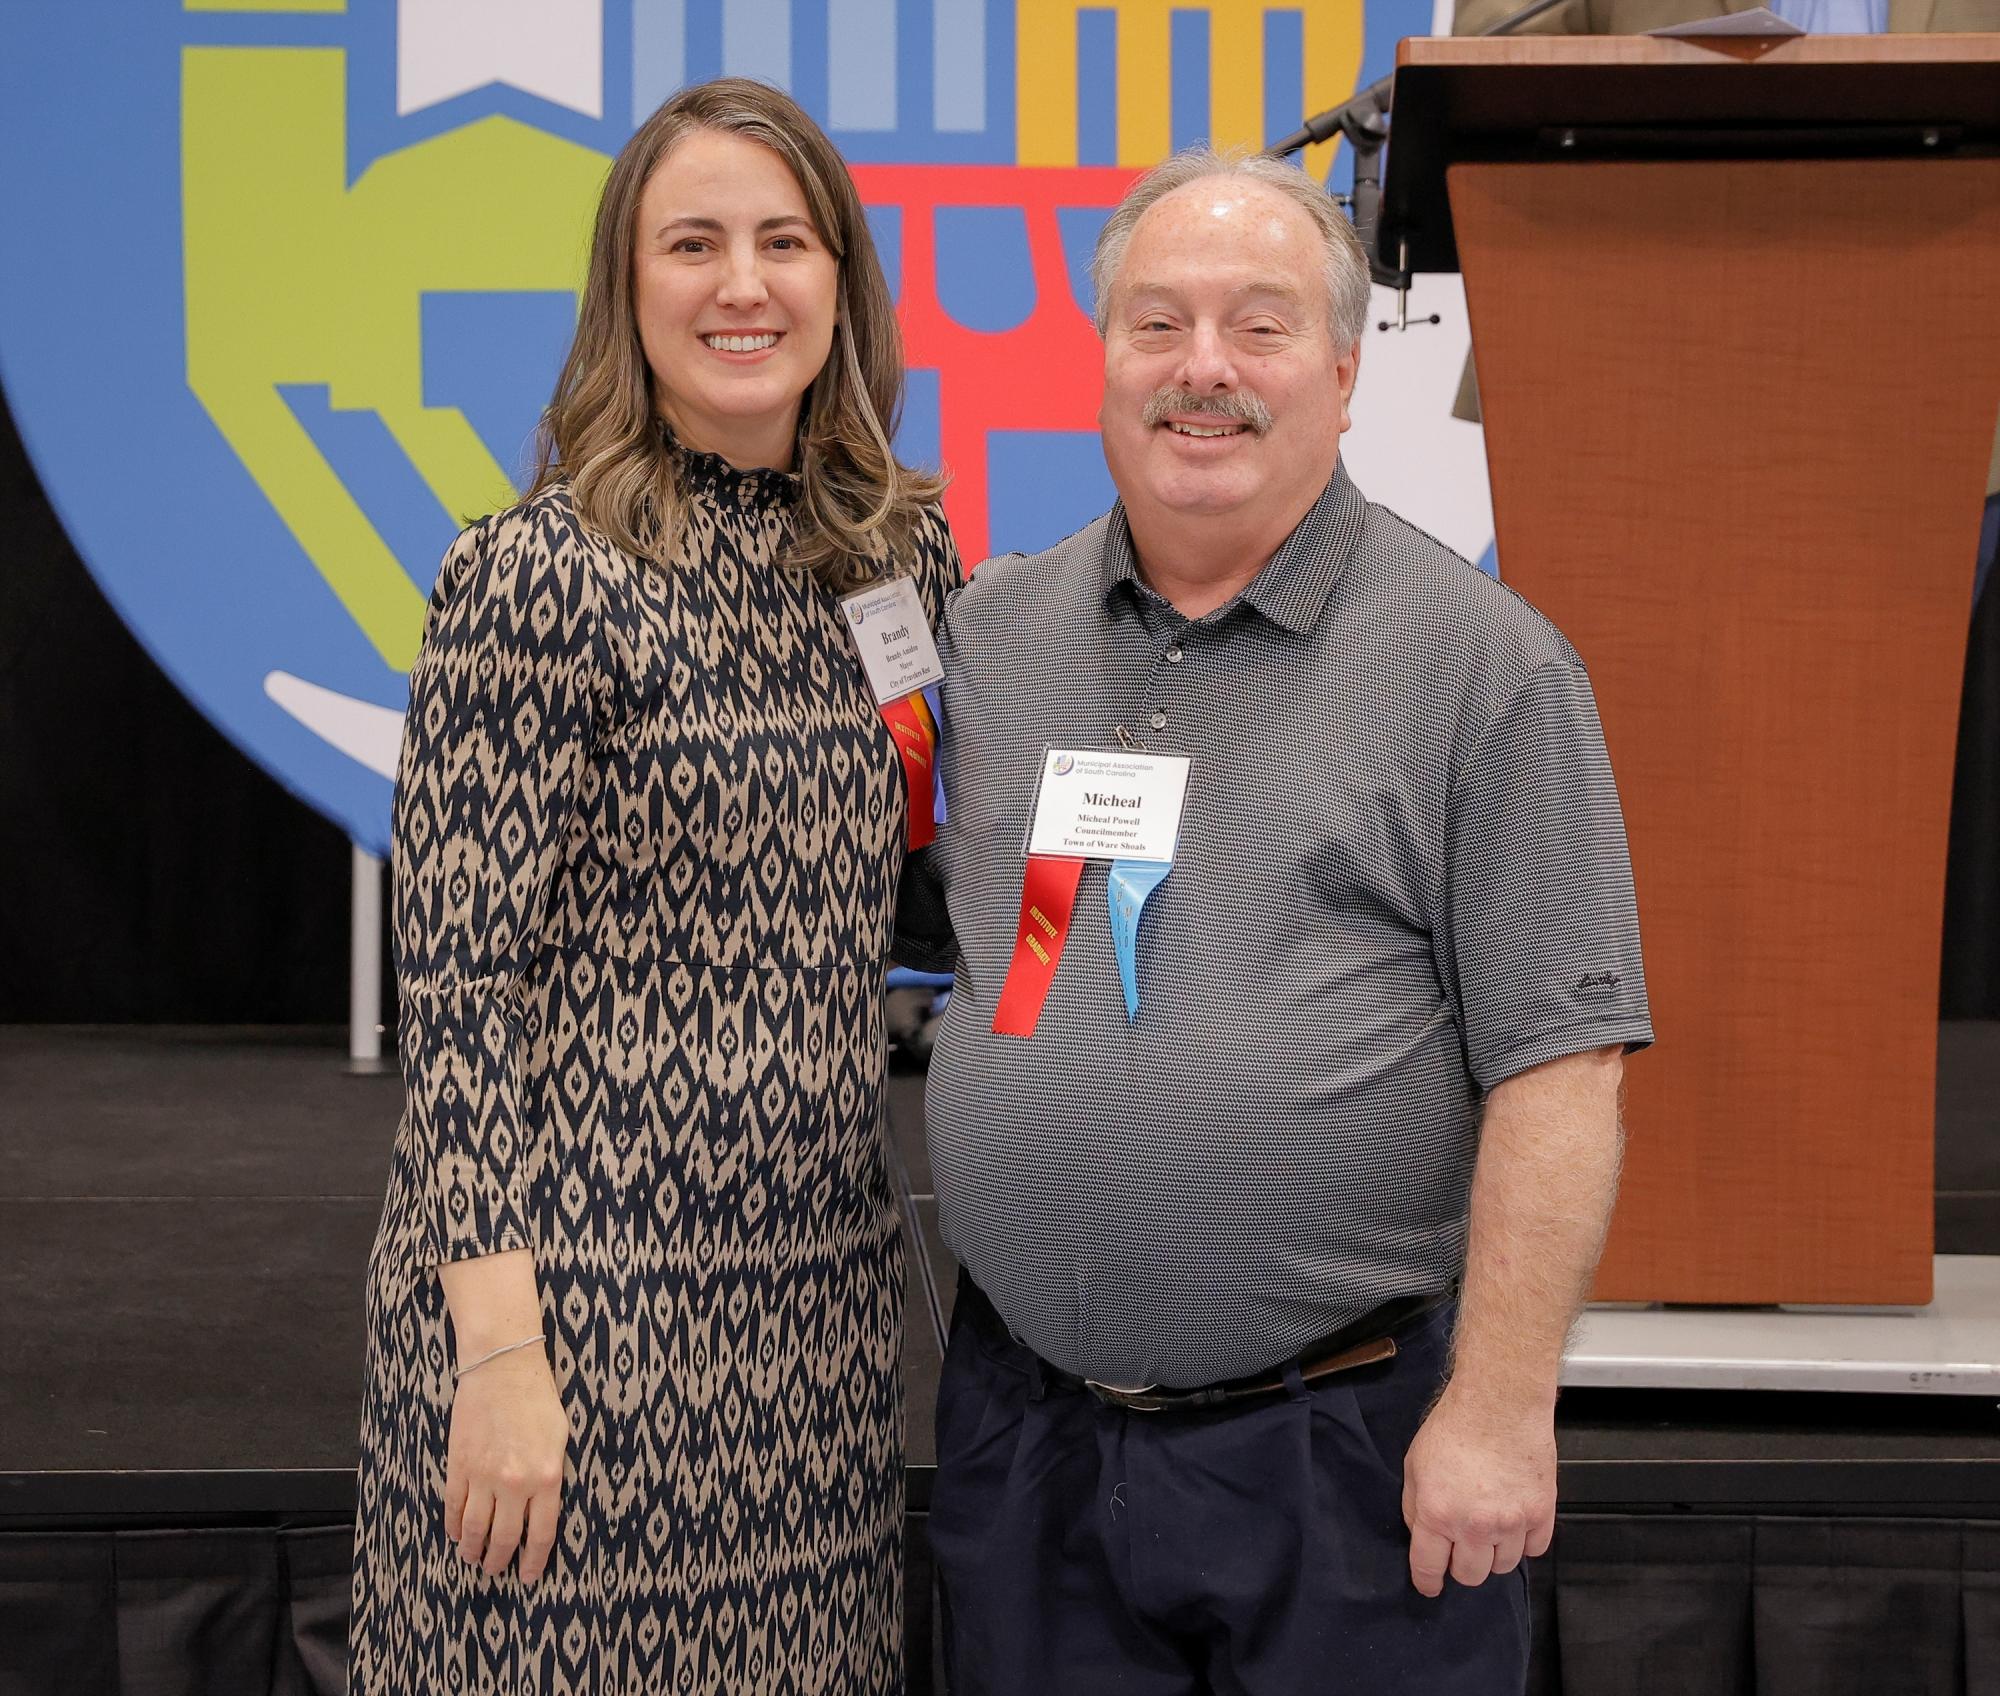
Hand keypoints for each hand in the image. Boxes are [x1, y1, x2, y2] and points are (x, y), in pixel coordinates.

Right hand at [443, 1346, 567, 1584]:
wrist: (502, 1368)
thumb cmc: (538, 1400)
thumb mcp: (560, 1439)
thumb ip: (552, 1477)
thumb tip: (543, 1508)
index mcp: (547, 1478)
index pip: (540, 1534)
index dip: (533, 1562)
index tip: (528, 1578)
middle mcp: (515, 1484)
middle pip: (505, 1538)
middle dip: (499, 1560)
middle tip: (495, 1571)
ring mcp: (484, 1477)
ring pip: (475, 1529)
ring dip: (473, 1550)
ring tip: (473, 1559)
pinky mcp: (459, 1466)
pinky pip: (454, 1507)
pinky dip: (453, 1526)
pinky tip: (456, 1535)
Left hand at [1400, 1385, 1555, 1596]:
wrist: (1500, 1404)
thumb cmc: (1455, 1427)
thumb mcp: (1414, 1465)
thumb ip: (1415, 1507)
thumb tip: (1422, 1536)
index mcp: (1437, 1513)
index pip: (1429, 1567)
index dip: (1428, 1582)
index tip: (1430, 1586)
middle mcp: (1474, 1526)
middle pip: (1470, 1575)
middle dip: (1462, 1565)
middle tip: (1462, 1545)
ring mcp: (1511, 1523)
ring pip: (1503, 1566)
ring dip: (1494, 1553)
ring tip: (1490, 1527)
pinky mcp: (1541, 1514)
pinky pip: (1534, 1549)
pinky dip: (1524, 1541)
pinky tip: (1515, 1520)